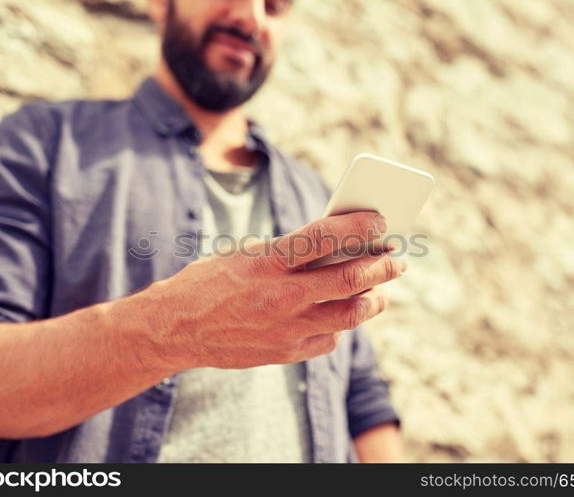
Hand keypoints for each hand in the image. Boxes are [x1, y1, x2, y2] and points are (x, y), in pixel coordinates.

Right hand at [141, 211, 406, 369]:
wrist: (176, 328)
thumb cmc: (211, 281)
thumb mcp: (246, 253)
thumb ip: (290, 253)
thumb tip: (336, 250)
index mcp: (266, 261)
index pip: (325, 237)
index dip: (359, 227)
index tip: (381, 220)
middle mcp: (280, 296)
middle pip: (349, 280)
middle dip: (381, 267)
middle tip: (397, 260)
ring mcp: (284, 329)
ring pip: (349, 315)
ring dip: (372, 300)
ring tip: (380, 291)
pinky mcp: (285, 353)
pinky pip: (329, 339)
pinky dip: (340, 325)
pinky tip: (341, 315)